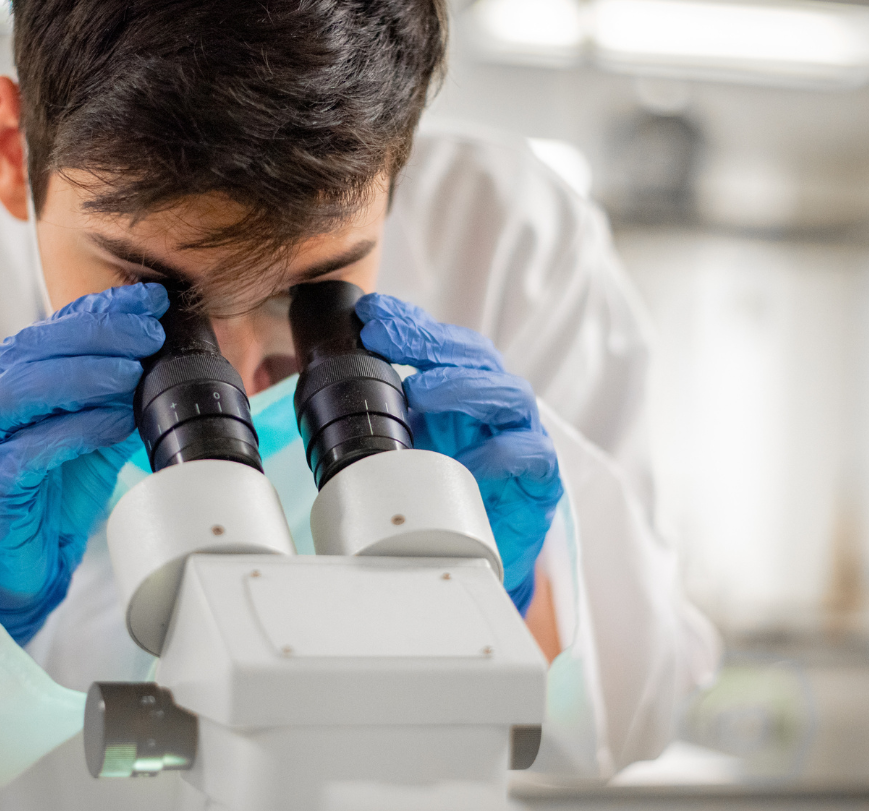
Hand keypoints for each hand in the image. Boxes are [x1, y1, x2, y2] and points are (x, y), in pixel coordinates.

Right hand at [0, 283, 167, 643]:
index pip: (55, 327)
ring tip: (133, 371)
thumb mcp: (93, 432)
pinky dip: (77, 429)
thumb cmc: (49, 493)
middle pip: (35, 347)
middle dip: (98, 332)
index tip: (153, 300)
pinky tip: (115, 421)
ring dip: (83, 372)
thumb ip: (119, 397)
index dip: (105, 308)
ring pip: (23, 388)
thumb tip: (168, 362)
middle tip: (150, 332)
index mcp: (11, 377)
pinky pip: (30, 447)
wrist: (17, 564)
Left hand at [356, 293, 561, 613]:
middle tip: (384, 337)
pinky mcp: (541, 478)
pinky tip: (471, 459)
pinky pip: (531, 454)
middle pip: (475, 356)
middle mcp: (494, 405)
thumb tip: (326, 392)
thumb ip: (383, 419)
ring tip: (422, 391)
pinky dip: (502, 452)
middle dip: (429, 341)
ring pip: (508, 394)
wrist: (476, 556)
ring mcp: (523, 436)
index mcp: (461, 391)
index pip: (440, 344)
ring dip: (463, 387)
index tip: (369, 313)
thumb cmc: (444, 494)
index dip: (409, 323)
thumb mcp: (404, 450)